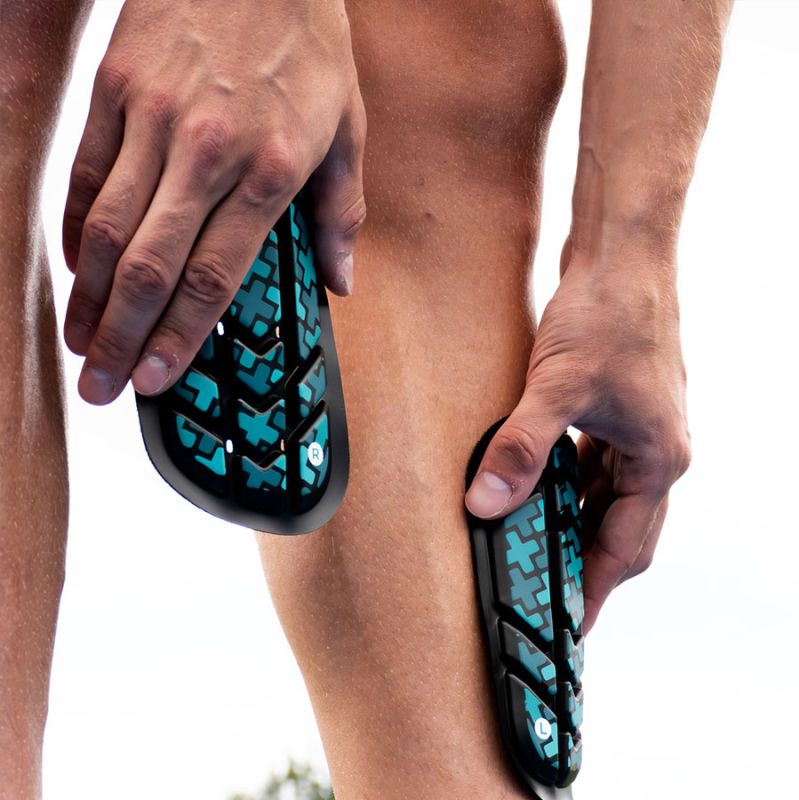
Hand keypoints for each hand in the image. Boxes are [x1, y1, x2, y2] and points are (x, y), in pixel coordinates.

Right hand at [63, 0, 365, 403]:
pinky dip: (77, 230)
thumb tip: (339, 281)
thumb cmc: (308, 43)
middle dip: (123, 337)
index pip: (214, 277)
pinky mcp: (117, 89)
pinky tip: (77, 271)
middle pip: (152, 267)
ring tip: (81, 344)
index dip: (182, 337)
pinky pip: (86, 174)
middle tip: (103, 385)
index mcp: (269, 170)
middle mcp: (206, 151)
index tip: (160, 380)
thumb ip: (340, 214)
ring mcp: (153, 118)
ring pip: (110, 229)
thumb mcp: (348, 130)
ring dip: (91, 298)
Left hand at [465, 240, 690, 631]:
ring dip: (572, 520)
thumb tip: (485, 502)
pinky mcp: (617, 406)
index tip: (567, 623)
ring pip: (605, 495)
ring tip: (535, 545)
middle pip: (620, 528)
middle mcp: (657, 450)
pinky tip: (537, 483)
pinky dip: (567, 481)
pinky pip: (593, 461)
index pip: (625, 548)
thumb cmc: (607, 315)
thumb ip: (520, 449)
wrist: (622, 255)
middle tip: (545, 593)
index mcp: (658, 459)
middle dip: (583, 562)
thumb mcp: (557, 389)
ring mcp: (639, 428)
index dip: (593, 588)